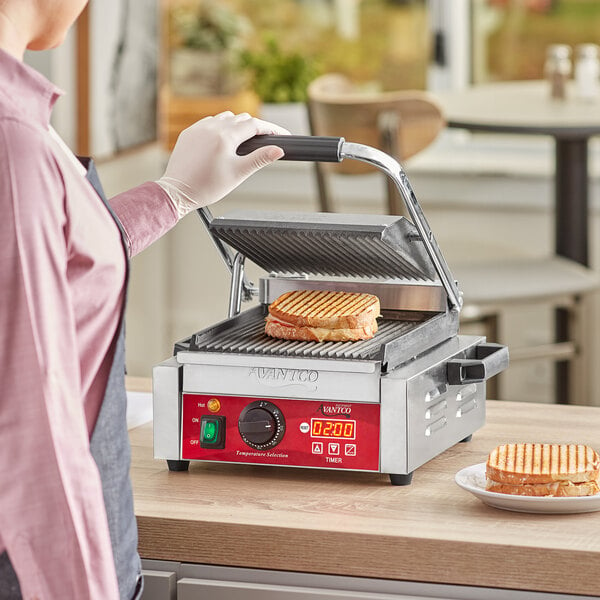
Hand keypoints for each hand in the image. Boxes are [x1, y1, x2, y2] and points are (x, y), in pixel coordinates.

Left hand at [156, 111, 288, 217]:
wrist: (178, 191)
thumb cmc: (207, 186)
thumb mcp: (239, 173)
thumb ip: (260, 159)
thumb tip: (278, 150)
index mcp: (226, 136)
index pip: (255, 125)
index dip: (271, 129)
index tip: (281, 134)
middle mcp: (212, 127)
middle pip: (241, 119)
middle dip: (255, 128)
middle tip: (264, 141)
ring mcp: (199, 128)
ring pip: (225, 118)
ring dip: (237, 125)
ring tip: (244, 142)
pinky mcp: (189, 133)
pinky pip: (209, 123)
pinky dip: (220, 128)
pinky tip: (223, 141)